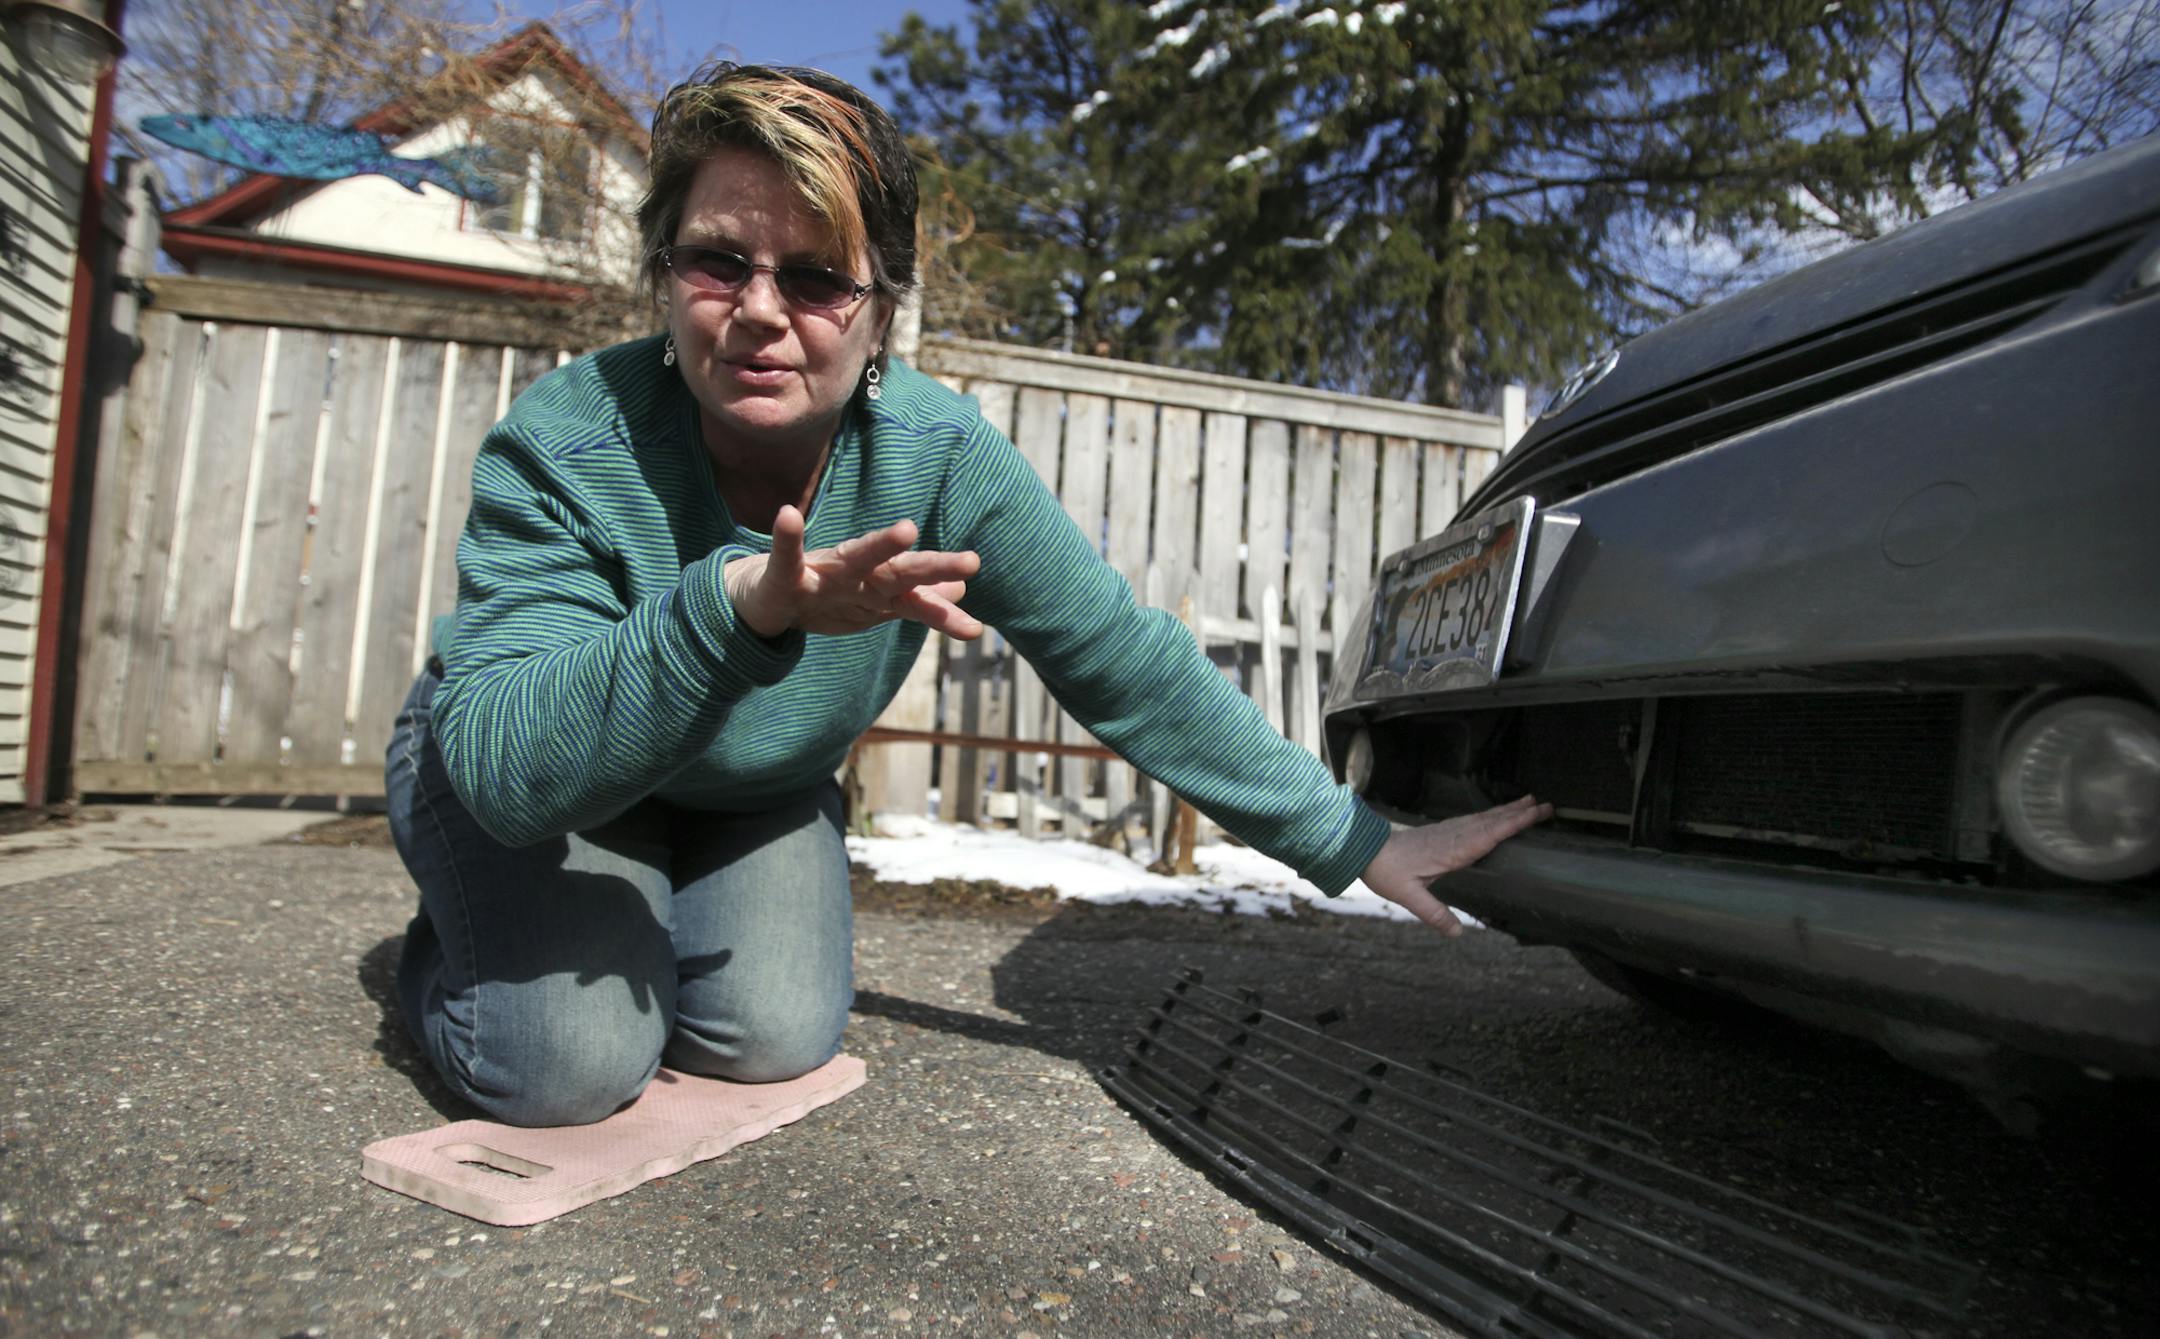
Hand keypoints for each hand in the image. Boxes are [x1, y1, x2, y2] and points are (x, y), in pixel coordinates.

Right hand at [722, 508, 984, 640]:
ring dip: (879, 545)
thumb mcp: (872, 604)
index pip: (918, 596)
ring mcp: (823, 574)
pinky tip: (787, 516)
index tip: (975, 626)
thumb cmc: (826, 596)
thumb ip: (915, 599)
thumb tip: (961, 591)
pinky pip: (785, 557)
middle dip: (933, 569)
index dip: (943, 610)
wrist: (768, 599)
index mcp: (877, 588)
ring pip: (855, 559)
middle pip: (899, 572)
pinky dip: (787, 537)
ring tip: (907, 530)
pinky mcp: (784, 576)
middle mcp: (857, 576)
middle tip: (972, 563)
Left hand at [1357, 794, 1553, 934]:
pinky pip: (1473, 821)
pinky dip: (1491, 816)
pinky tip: (1497, 816)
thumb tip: (1458, 932)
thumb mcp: (1409, 897)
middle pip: (1492, 821)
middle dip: (1520, 812)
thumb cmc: (1387, 872)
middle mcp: (1453, 836)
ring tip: (1530, 802)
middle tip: (1547, 805)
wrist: (1365, 850)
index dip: (1513, 824)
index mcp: (1451, 849)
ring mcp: (1448, 831)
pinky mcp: (1443, 831)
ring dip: (1508, 810)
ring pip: (1484, 818)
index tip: (1535, 813)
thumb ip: (1434, 913)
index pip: (1489, 835)